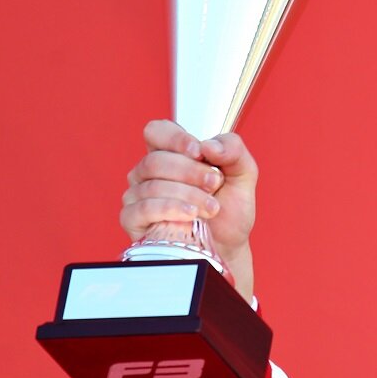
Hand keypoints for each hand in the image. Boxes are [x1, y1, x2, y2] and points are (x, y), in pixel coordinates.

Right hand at [121, 119, 258, 299]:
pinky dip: (169, 209)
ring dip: (187, 195)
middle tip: (214, 184)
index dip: (176, 139)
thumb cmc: (230, 209)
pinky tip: (190, 215)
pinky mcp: (133, 220)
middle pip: (156, 160)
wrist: (229, 245)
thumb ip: (234, 150)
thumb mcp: (243, 174)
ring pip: (152, 185)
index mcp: (172, 153)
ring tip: (211, 207)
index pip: (157, 131)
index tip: (199, 152)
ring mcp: (138, 195)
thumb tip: (209, 146)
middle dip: (190, 172)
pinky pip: (143, 209)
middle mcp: (150, 172)